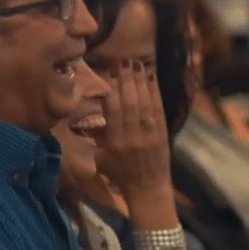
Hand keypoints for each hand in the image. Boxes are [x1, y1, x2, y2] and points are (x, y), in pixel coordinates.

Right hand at [95, 59, 170, 194]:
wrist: (147, 189)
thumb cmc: (119, 174)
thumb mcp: (100, 159)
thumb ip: (95, 138)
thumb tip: (85, 118)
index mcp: (114, 142)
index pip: (113, 110)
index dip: (111, 89)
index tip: (109, 73)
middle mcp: (132, 136)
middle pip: (129, 102)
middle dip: (126, 79)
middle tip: (123, 61)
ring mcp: (149, 134)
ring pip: (144, 103)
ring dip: (140, 81)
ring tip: (136, 63)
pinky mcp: (163, 134)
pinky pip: (158, 109)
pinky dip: (155, 92)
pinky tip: (152, 78)